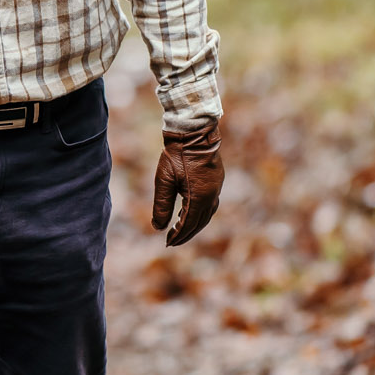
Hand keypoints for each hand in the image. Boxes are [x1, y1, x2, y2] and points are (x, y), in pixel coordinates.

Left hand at [149, 119, 222, 245]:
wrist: (194, 132)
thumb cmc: (177, 155)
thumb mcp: (164, 180)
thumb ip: (161, 205)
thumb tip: (158, 227)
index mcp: (199, 197)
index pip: (189, 224)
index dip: (178, 235)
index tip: (168, 243)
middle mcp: (212, 195)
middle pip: (200, 222)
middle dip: (187, 233)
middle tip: (173, 241)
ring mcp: (217, 188)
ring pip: (207, 214)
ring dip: (195, 225)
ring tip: (182, 230)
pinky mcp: (217, 180)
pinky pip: (210, 204)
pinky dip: (201, 213)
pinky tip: (192, 212)